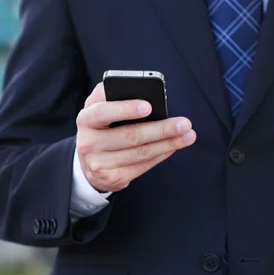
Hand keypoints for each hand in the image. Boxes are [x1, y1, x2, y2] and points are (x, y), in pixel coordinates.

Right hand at [76, 83, 196, 192]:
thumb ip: (114, 96)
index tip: (149, 106)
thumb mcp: (99, 109)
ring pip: (140, 152)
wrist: (89, 162)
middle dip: (160, 129)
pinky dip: (161, 155)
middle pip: (129, 135)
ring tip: (188, 135)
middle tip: (184, 123)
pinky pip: (142, 166)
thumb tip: (148, 96)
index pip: (103, 111)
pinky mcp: (112, 178)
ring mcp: (99, 163)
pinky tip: (174, 147)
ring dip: (168, 143)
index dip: (126, 109)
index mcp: (86, 118)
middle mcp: (88, 142)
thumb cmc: (101, 127)